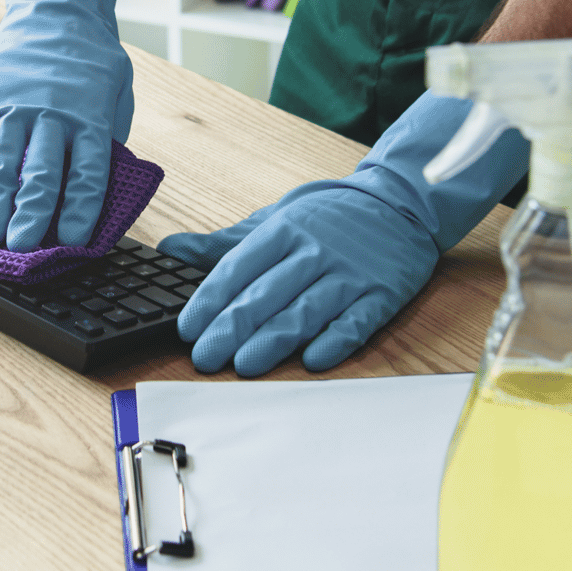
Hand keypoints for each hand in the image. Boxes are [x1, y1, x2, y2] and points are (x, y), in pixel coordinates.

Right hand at [0, 0, 134, 250]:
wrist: (55, 9)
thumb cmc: (91, 61)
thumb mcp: (116, 94)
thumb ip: (107, 139)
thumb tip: (97, 191)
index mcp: (91, 117)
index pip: (87, 173)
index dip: (79, 211)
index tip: (72, 242)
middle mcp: (52, 114)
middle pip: (40, 174)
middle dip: (29, 216)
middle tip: (20, 249)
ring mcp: (14, 108)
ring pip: (1, 163)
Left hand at [160, 93, 527, 375]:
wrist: (401, 205)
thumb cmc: (328, 218)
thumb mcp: (274, 219)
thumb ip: (224, 243)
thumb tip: (170, 250)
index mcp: (283, 231)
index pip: (239, 268)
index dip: (210, 300)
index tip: (187, 328)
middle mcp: (314, 251)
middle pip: (267, 294)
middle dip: (232, 328)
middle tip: (205, 357)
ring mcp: (350, 274)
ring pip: (305, 311)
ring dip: (274, 340)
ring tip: (245, 365)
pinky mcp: (382, 295)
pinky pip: (356, 321)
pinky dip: (335, 341)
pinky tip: (314, 360)